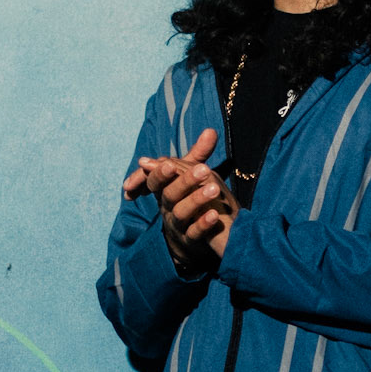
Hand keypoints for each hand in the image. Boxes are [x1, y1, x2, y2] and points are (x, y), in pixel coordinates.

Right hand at [124, 128, 236, 270]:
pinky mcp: (190, 241)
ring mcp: (177, 225)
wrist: (190, 238)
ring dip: (196, 200)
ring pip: (181, 213)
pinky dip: (203, 224)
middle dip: (184, 181)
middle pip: (169, 194)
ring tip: (215, 189)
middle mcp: (167, 207)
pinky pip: (194, 233)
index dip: (160, 173)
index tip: (170, 165)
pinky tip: (215, 215)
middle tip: (204, 170)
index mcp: (164, 190)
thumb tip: (211, 130)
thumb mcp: (190, 177)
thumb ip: (199, 155)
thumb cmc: (188, 200)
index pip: (155, 180)